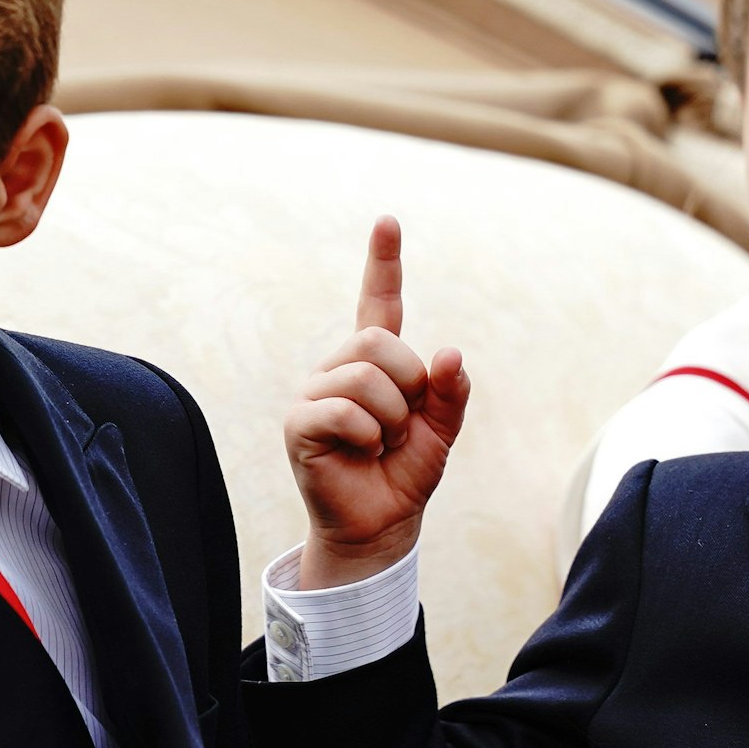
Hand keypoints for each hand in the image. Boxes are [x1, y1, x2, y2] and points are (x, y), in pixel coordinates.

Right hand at [287, 216, 469, 588]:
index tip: (387, 221)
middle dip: (406, 384)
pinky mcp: (298, 424)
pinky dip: (368, 435)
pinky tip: (363, 452)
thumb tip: (449, 353)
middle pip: (376, 340)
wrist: (381, 526)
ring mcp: (314, 394)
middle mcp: (338, 368)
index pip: (379, 303)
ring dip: (390, 417)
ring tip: (382, 444)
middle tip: (402, 425)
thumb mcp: (442, 430)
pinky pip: (341, 409)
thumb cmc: (406, 474)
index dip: (383, 263)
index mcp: (375, 363)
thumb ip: (450, 391)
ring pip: (362, 376)